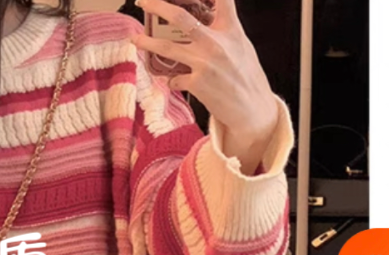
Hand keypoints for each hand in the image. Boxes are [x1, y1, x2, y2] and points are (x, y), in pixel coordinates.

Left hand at [132, 0, 279, 159]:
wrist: (253, 109)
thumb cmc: (247, 76)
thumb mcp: (242, 46)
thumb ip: (225, 30)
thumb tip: (207, 17)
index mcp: (231, 30)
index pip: (222, 0)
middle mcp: (217, 43)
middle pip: (181, 17)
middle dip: (158, 6)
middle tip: (143, 2)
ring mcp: (205, 62)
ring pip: (166, 47)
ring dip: (147, 42)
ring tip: (135, 39)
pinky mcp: (197, 83)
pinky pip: (173, 77)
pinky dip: (171, 78)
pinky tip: (174, 80)